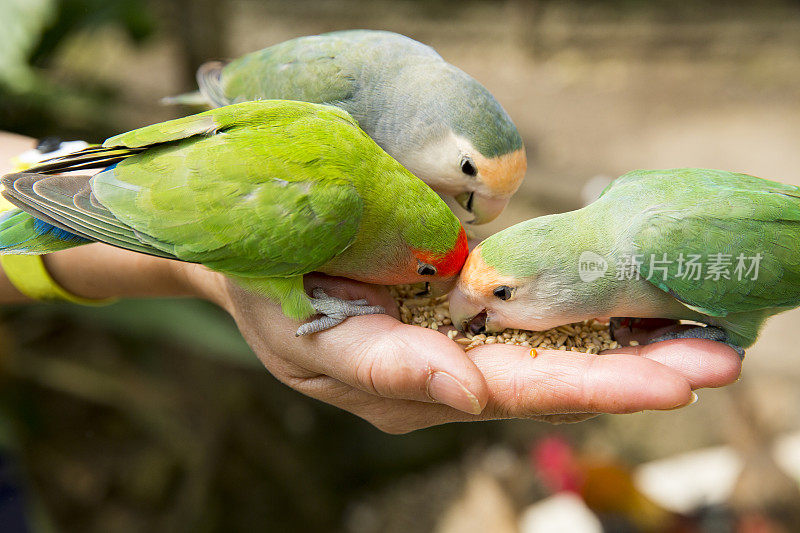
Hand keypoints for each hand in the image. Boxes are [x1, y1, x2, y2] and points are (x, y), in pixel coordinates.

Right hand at [196, 271, 741, 432]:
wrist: (250, 256)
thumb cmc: (270, 297)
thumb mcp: (312, 341)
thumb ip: (387, 369)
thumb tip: (467, 393)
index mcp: (415, 387)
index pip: (518, 391)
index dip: (595, 388)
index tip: (671, 385)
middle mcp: (448, 370)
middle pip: (551, 375)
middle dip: (635, 370)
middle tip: (720, 360)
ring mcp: (454, 337)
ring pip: (546, 347)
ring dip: (622, 340)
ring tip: (696, 335)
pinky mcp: (454, 303)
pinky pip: (526, 312)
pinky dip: (582, 310)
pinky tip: (628, 303)